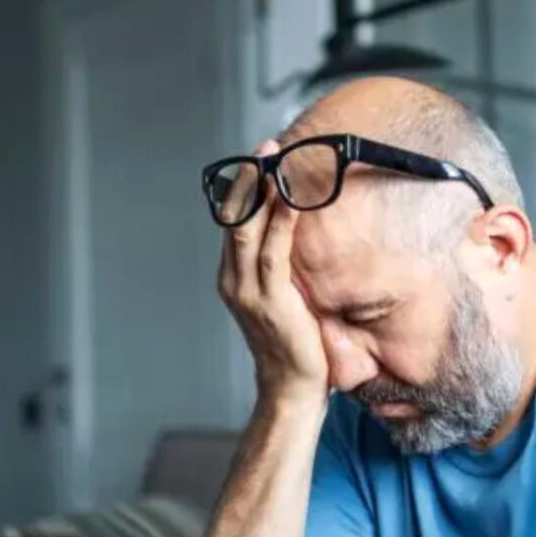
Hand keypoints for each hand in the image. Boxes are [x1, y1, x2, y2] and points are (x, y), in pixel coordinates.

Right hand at [218, 138, 329, 403]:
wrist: (292, 389)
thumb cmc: (296, 347)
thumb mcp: (286, 301)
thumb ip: (284, 272)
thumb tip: (302, 241)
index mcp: (234, 278)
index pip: (233, 222)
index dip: (244, 188)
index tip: (261, 159)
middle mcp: (233, 280)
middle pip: (233, 217)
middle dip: (247, 178)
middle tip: (265, 147)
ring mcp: (247, 291)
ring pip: (246, 228)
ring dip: (259, 190)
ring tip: (273, 160)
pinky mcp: (270, 301)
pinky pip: (273, 252)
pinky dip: (281, 220)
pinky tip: (291, 197)